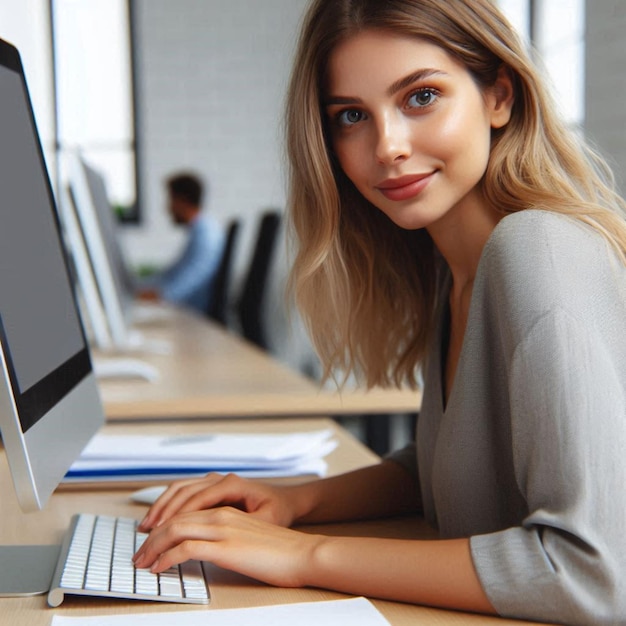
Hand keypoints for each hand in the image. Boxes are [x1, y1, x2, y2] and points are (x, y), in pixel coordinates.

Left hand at [133, 506, 319, 587]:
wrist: (303, 554)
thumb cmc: (280, 552)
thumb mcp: (248, 538)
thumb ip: (227, 538)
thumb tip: (206, 550)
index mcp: (226, 512)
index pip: (184, 514)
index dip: (161, 527)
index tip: (149, 543)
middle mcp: (221, 515)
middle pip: (174, 519)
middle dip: (150, 538)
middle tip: (138, 555)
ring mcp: (223, 529)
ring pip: (174, 530)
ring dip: (152, 547)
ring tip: (142, 563)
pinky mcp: (225, 547)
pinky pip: (185, 549)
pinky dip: (166, 558)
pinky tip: (159, 569)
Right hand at [138, 473, 296, 531]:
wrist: (288, 501)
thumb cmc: (278, 511)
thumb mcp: (266, 521)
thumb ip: (243, 526)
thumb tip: (219, 535)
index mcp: (232, 484)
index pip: (195, 499)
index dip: (175, 518)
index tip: (159, 534)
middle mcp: (220, 478)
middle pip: (182, 491)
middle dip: (161, 513)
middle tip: (145, 536)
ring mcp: (215, 481)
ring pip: (180, 489)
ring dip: (161, 507)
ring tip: (146, 527)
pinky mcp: (212, 489)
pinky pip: (184, 493)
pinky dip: (168, 505)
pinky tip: (158, 520)